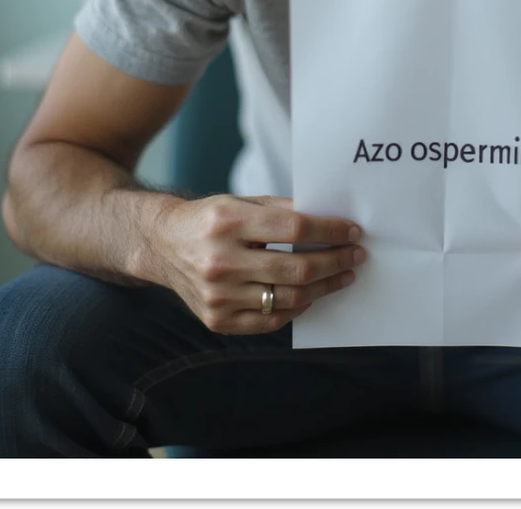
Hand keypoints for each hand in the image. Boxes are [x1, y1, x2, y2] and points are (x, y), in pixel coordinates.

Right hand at [150, 194, 364, 334]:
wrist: (164, 244)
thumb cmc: (212, 219)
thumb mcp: (243, 202)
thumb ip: (284, 210)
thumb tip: (331, 221)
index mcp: (228, 222)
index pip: (295, 229)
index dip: (330, 232)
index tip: (353, 232)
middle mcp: (220, 261)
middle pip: (296, 268)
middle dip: (335, 261)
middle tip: (356, 255)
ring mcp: (217, 295)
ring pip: (288, 298)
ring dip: (325, 287)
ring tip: (343, 275)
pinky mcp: (216, 319)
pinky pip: (270, 320)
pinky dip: (297, 307)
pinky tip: (312, 294)